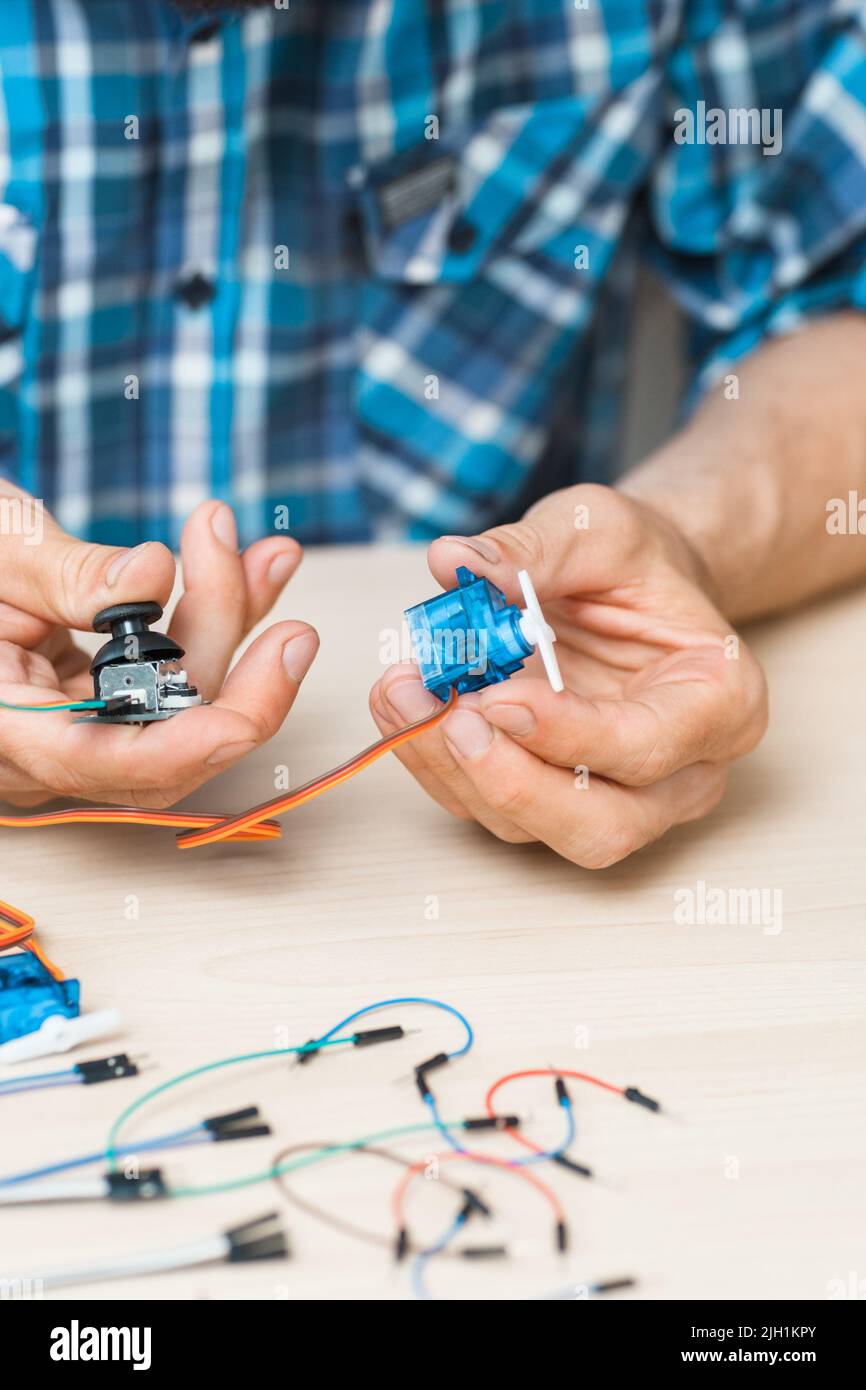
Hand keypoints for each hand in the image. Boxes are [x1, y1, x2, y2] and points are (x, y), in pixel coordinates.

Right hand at [0, 483, 317, 808]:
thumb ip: (67, 571)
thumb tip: (151, 574)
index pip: (97, 762)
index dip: (183, 748)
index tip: (244, 711)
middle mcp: (38, 746)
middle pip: (160, 735)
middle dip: (224, 652)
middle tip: (264, 574)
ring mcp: (72, 729)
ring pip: (180, 707)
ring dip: (231, 623)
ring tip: (261, 552)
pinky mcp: (100, 701)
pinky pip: (173, 678)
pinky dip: (215, 621)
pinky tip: (253, 568)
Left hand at [370, 485, 767, 867]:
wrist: (629, 587)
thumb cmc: (633, 562)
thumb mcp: (597, 527)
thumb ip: (533, 548)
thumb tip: (451, 562)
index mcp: (720, 703)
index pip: (648, 748)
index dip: (569, 734)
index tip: (499, 695)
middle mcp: (679, 774)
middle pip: (601, 827)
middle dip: (512, 783)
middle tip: (448, 715)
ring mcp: (614, 799)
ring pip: (533, 831)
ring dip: (454, 768)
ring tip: (401, 689)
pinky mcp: (548, 801)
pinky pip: (486, 809)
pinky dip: (434, 762)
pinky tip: (401, 701)